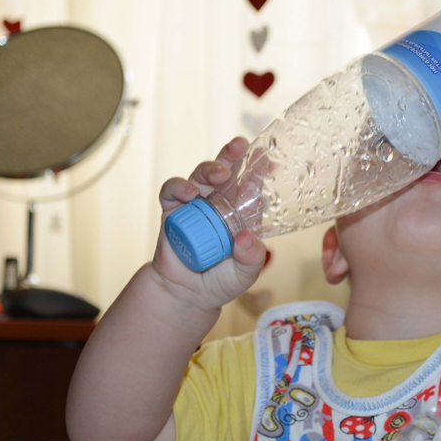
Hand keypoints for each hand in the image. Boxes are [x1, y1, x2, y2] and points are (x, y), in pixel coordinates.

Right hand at [151, 137, 267, 313]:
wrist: (186, 295)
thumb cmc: (220, 281)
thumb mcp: (245, 273)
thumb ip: (251, 258)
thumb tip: (246, 238)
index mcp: (240, 214)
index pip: (251, 187)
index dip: (259, 170)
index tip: (269, 158)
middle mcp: (219, 204)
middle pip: (226, 172)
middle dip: (233, 155)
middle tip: (241, 144)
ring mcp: (195, 204)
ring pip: (201, 175)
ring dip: (210, 169)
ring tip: (220, 175)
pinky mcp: (172, 210)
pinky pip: (172, 191)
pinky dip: (179, 187)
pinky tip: (189, 193)